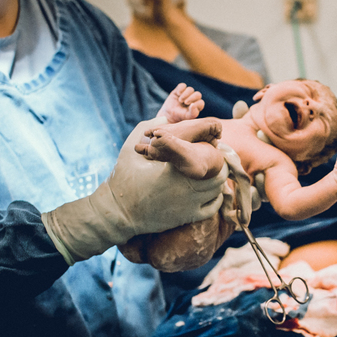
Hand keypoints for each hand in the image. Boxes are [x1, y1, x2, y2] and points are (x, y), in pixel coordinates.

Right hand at [42, 119, 225, 261]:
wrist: (118, 212)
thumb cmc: (123, 178)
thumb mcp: (131, 149)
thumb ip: (147, 129)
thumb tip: (166, 119)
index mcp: (174, 169)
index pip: (205, 155)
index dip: (210, 149)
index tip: (205, 146)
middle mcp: (185, 187)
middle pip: (217, 174)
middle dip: (217, 164)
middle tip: (212, 158)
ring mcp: (188, 204)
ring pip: (217, 190)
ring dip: (217, 180)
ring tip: (211, 173)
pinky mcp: (187, 217)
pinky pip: (212, 208)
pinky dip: (215, 198)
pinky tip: (210, 192)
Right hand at [156, 82, 203, 123]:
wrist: (169, 114)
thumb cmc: (180, 116)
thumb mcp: (187, 117)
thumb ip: (193, 113)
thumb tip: (193, 105)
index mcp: (197, 106)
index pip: (201, 102)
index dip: (196, 104)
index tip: (189, 107)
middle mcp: (193, 99)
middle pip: (198, 94)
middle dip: (192, 98)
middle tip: (185, 102)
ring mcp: (186, 93)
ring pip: (190, 89)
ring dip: (185, 94)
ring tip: (180, 100)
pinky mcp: (179, 90)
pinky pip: (182, 85)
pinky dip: (181, 89)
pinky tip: (178, 94)